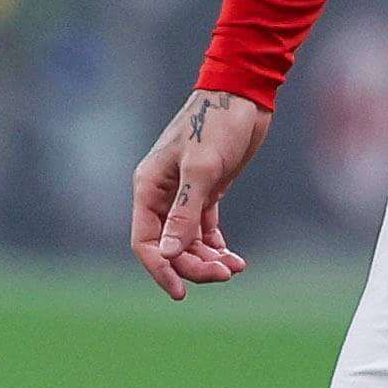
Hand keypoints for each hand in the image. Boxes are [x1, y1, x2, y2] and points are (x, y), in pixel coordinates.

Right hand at [130, 88, 270, 299]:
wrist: (243, 95)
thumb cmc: (217, 123)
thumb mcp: (201, 168)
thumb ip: (184, 212)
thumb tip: (169, 253)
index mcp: (149, 187)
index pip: (145, 241)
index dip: (161, 269)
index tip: (181, 292)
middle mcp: (162, 194)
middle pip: (169, 247)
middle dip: (194, 266)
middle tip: (226, 273)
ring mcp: (183, 194)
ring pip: (188, 243)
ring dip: (209, 260)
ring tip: (236, 267)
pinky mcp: (206, 192)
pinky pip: (204, 231)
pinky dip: (218, 247)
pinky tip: (235, 258)